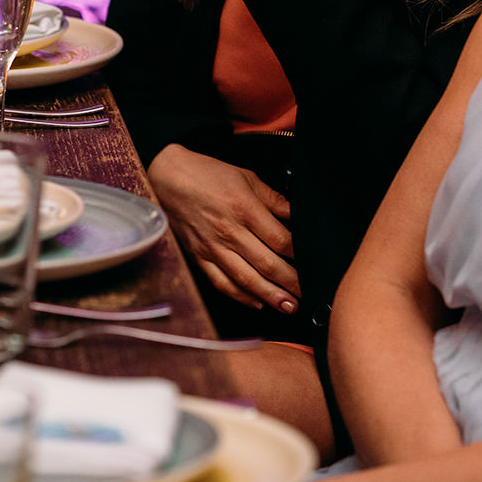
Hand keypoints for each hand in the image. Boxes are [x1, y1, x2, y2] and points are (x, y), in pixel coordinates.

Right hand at [147, 144, 300, 312]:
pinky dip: (240, 296)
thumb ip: (274, 199)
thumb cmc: (208, 174)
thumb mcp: (247, 177)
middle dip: (291, 282)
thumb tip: (297, 215)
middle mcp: (229, 232)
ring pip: (245, 278)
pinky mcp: (200, 257)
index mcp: (244, 209)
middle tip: (308, 294)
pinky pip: (221, 282)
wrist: (168, 179)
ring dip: (270, 296)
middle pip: (266, 263)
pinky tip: (257, 303)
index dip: (299, 254)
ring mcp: (213, 247)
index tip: (314, 263)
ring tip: (289, 307)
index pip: (280, 239)